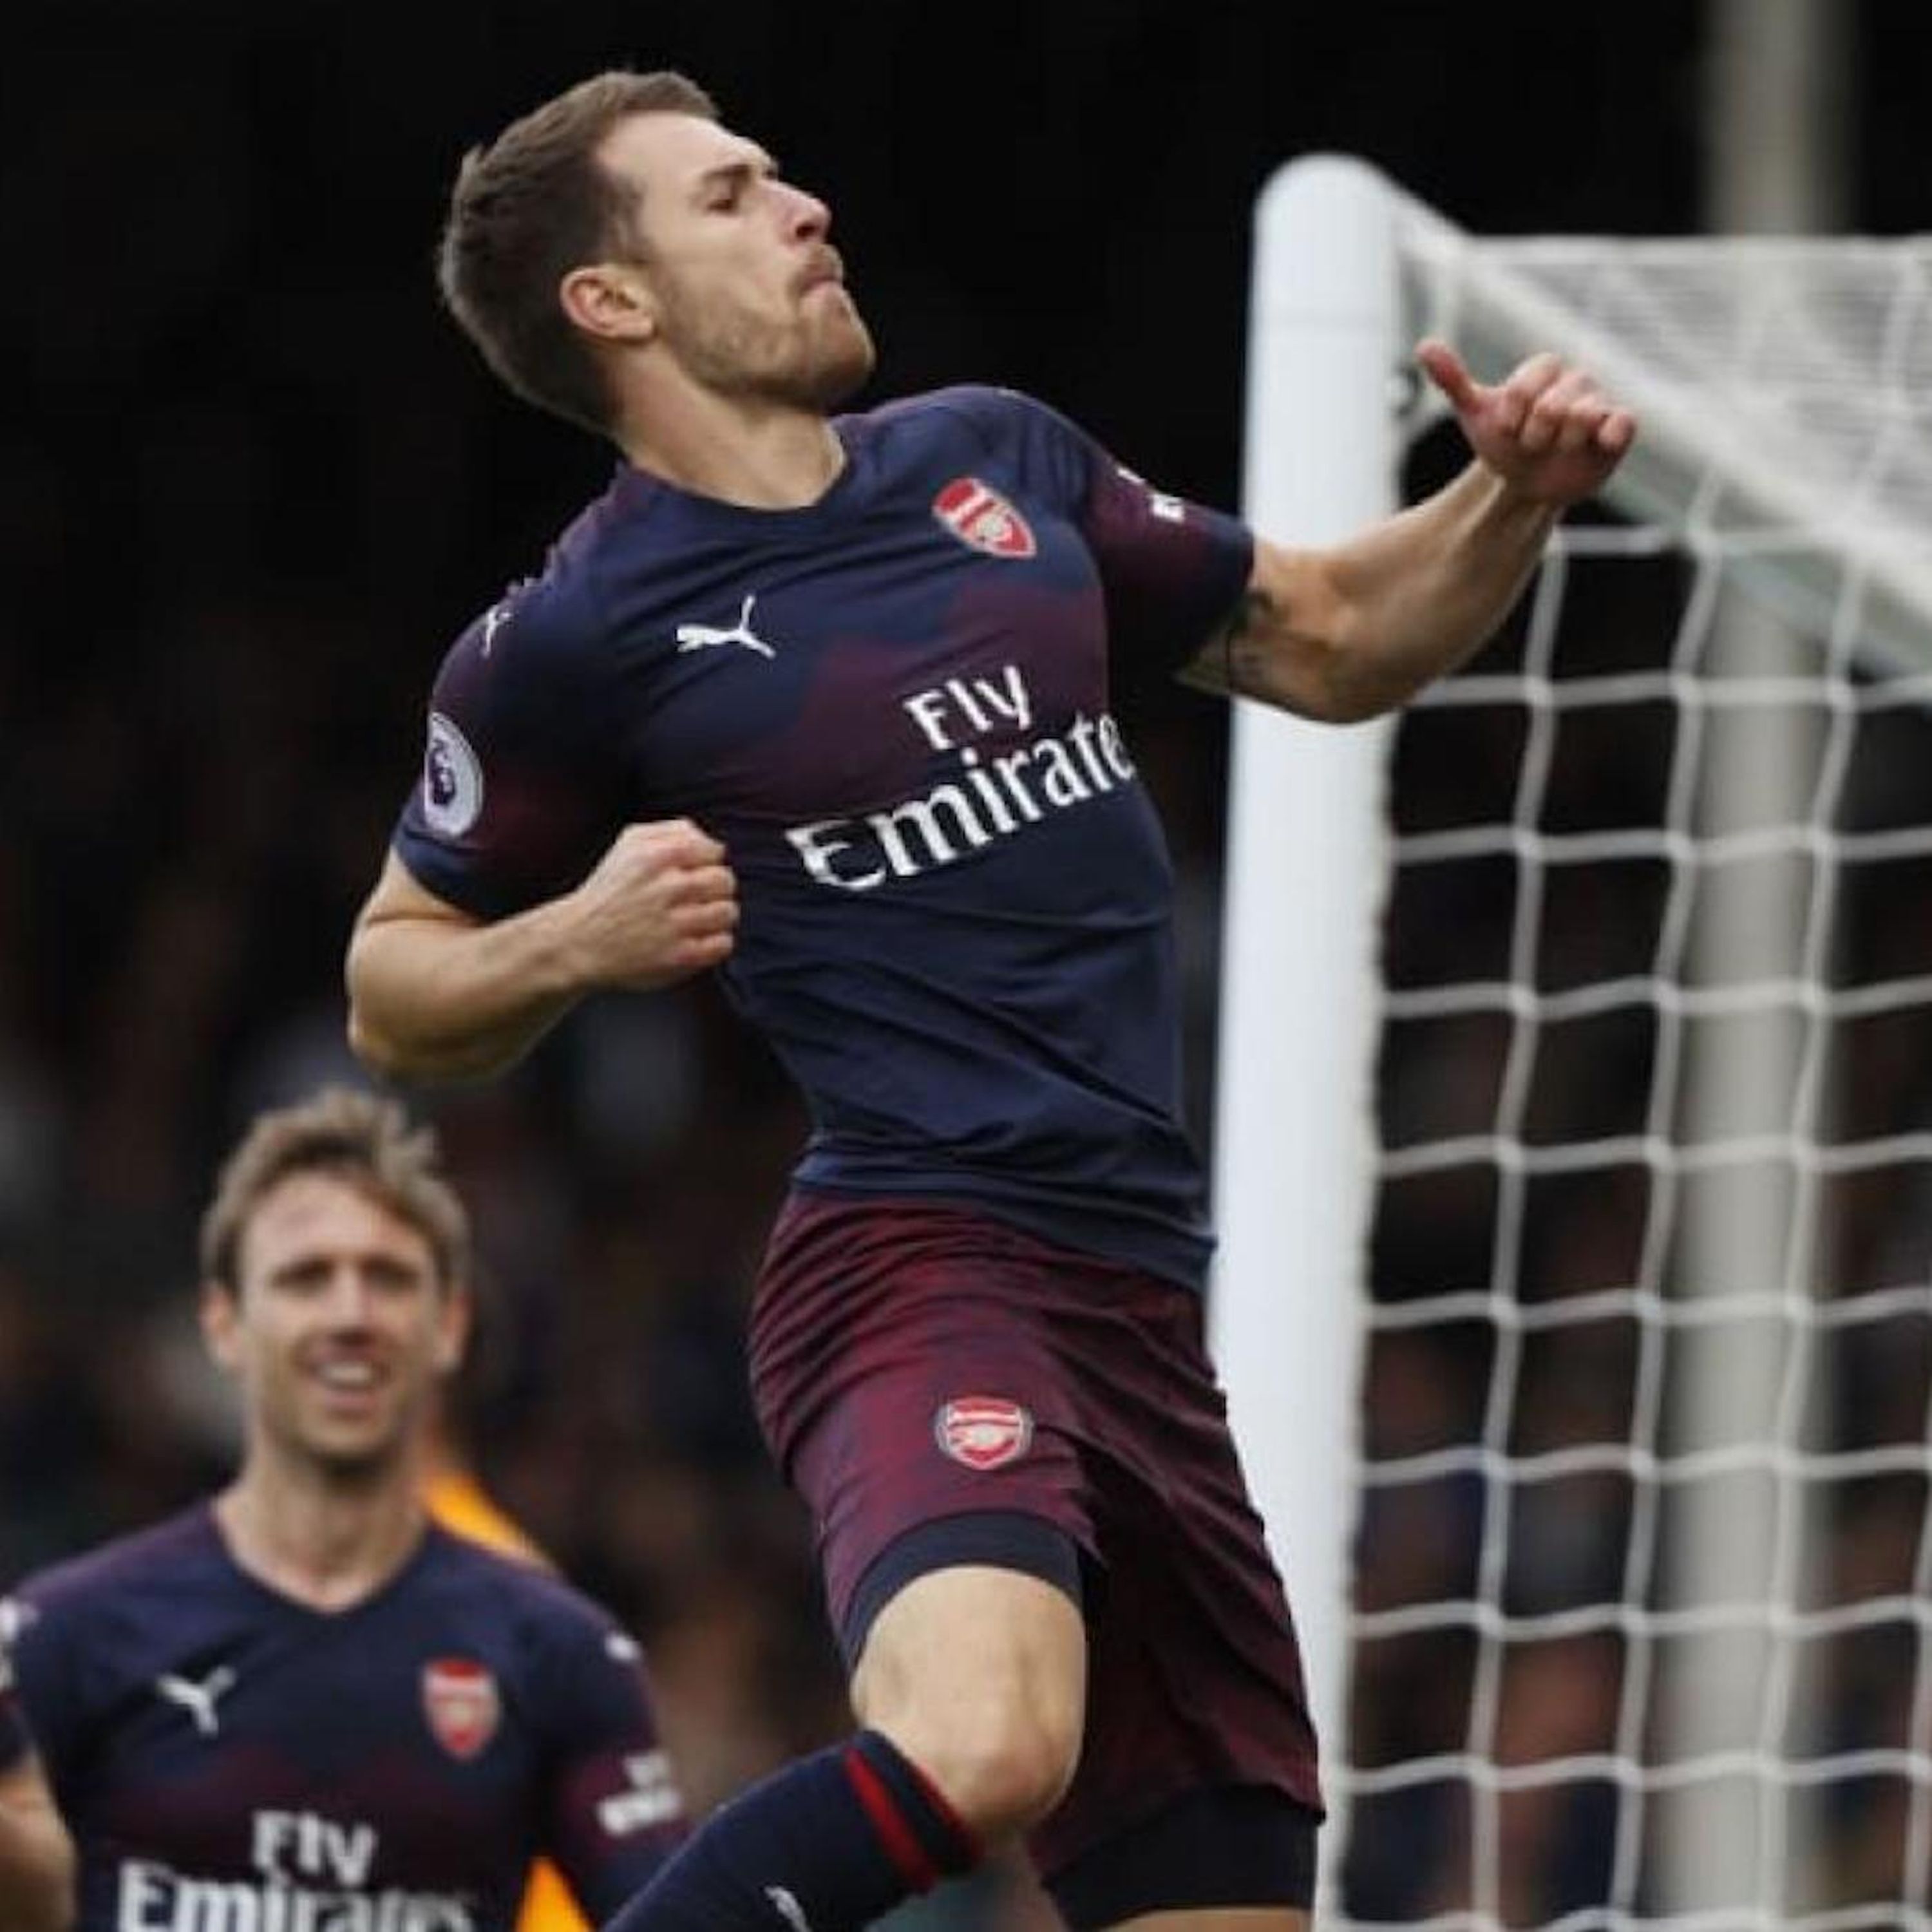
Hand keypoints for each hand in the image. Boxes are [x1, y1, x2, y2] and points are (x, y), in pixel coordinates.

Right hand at [566, 820, 737, 990]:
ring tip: (694, 920)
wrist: (579, 942)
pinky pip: (723, 944)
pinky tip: (695, 940)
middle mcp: (667, 887)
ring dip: (716, 917)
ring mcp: (675, 924)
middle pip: (725, 881)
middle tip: (693, 899)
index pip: (714, 852)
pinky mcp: (680, 956)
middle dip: (713, 889)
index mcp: (656, 856)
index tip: (690, 875)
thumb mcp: (630, 844)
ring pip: (728, 912)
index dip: (705, 864)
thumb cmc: (611, 890)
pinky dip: (715, 943)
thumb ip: (673, 831)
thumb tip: (713, 843)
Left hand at [1417, 339, 1635, 508]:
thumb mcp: (1475, 413)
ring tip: (1558, 450)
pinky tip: (1596, 444)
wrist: (1527, 482)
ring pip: (1583, 417)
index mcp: (1544, 369)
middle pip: (1552, 407)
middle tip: (1532, 444)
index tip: (1506, 430)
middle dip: (1533, 437)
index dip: (1509, 419)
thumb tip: (1424, 346)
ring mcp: (1600, 404)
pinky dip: (1610, 433)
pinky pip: (1624, 423)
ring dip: (1560, 445)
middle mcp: (1575, 380)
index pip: (1523, 388)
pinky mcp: (1619, 430)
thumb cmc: (1504, 442)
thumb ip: (1454, 379)